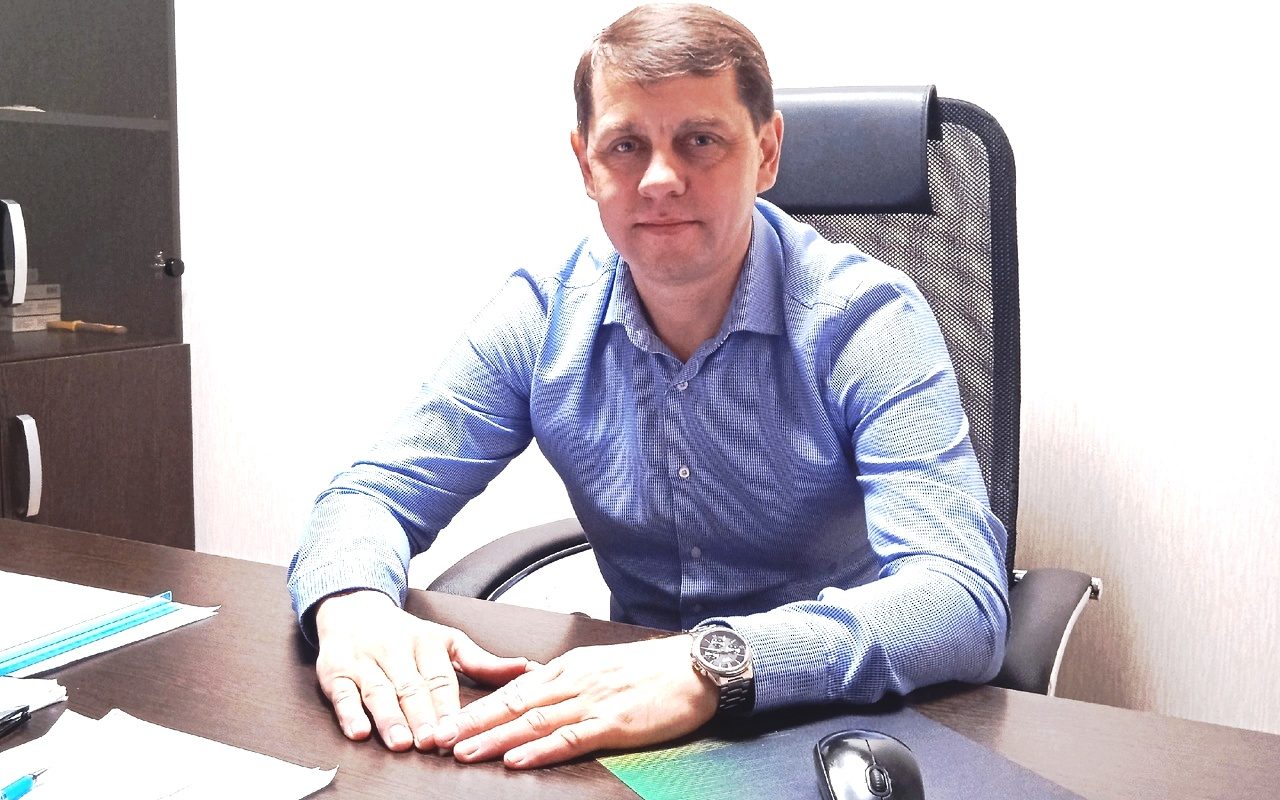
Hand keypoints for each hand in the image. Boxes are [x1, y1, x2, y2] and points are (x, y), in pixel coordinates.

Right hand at [313, 589, 532, 751]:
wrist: (353, 608)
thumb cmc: (406, 634)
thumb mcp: (447, 641)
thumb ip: (483, 662)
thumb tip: (527, 669)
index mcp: (426, 643)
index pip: (440, 678)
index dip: (448, 706)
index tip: (457, 730)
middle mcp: (395, 649)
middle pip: (410, 687)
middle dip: (422, 716)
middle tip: (433, 742)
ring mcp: (363, 660)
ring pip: (378, 691)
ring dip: (389, 718)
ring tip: (402, 742)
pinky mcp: (334, 670)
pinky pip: (340, 693)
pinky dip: (349, 712)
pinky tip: (359, 731)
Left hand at [434, 634, 718, 768]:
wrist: (695, 667)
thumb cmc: (652, 669)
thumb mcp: (600, 665)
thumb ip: (565, 679)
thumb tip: (531, 687)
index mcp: (568, 667)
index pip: (511, 689)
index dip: (475, 708)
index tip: (445, 721)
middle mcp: (573, 681)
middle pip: (511, 704)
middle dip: (471, 723)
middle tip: (437, 738)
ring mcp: (592, 702)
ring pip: (532, 720)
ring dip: (494, 737)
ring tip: (463, 751)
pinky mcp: (614, 723)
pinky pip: (570, 738)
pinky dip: (540, 749)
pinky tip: (517, 758)